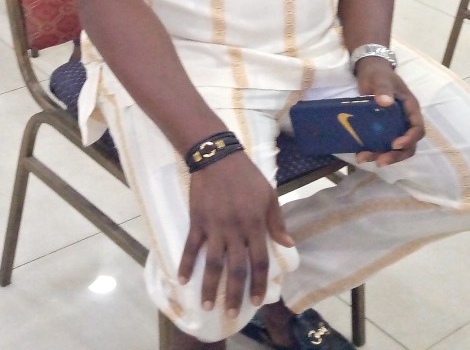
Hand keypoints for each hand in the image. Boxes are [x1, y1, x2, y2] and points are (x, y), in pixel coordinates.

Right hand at [178, 151, 293, 316]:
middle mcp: (235, 229)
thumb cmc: (246, 175)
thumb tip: (287, 244)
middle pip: (236, 267)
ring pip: (213, 262)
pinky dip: (186, 263)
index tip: (257, 300)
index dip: (258, 282)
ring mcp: (215, 226)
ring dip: (210, 285)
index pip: (259, 260)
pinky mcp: (198, 221)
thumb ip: (276, 221)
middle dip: (234, 293)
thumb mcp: (268, 194)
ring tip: (208, 305)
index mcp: (255, 224)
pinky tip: (182, 279)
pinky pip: (191, 246)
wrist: (217, 156)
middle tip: (232, 313)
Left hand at [353, 58, 424, 165]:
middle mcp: (405, 121)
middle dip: (396, 155)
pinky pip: (381, 144)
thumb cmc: (379, 74)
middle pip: (408, 145)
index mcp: (410, 109)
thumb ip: (383, 89)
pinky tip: (359, 154)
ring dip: (382, 156)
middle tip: (381, 161)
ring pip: (394, 148)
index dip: (409, 139)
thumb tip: (386, 102)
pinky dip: (372, 151)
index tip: (396, 144)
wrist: (368, 71)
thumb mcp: (381, 79)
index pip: (417, 129)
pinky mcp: (382, 129)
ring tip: (364, 158)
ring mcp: (394, 126)